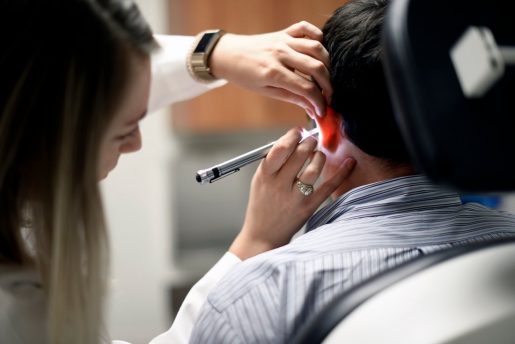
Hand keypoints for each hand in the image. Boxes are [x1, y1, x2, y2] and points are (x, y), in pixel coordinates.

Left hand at [210, 21, 331, 117]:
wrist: (228, 55)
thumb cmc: (244, 76)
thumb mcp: (266, 91)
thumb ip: (291, 97)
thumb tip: (312, 108)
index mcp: (273, 72)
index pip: (306, 88)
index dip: (318, 102)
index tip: (322, 110)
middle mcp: (280, 54)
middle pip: (316, 67)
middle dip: (328, 85)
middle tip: (329, 96)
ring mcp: (283, 40)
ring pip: (315, 47)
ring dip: (327, 63)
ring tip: (326, 77)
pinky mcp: (283, 32)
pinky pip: (305, 28)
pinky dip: (317, 35)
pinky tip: (319, 50)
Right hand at [229, 128, 355, 259]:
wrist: (262, 236)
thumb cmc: (262, 206)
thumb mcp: (259, 182)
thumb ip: (273, 163)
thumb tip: (292, 140)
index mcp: (264, 176)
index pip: (280, 149)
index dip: (292, 136)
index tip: (298, 132)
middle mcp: (278, 185)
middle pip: (298, 155)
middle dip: (309, 143)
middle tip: (312, 140)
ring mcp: (294, 197)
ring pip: (313, 168)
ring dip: (319, 156)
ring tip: (318, 154)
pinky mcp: (308, 207)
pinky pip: (328, 187)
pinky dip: (340, 173)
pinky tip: (349, 162)